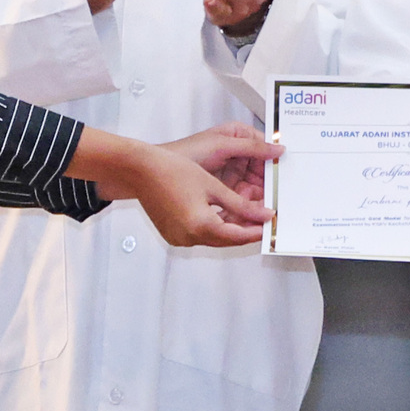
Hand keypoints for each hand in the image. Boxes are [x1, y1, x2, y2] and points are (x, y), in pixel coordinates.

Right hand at [70, 125, 270, 247]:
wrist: (140, 170)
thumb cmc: (173, 170)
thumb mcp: (213, 185)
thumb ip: (241, 204)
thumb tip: (263, 214)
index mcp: (201, 225)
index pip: (238, 235)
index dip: (256, 230)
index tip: (269, 224)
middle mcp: (189, 237)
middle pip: (226, 240)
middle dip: (245, 230)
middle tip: (260, 218)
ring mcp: (179, 238)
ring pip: (214, 238)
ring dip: (230, 227)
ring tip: (245, 212)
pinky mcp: (173, 235)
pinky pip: (199, 235)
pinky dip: (213, 226)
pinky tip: (222, 212)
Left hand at [162, 121, 277, 201]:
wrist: (155, 171)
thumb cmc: (186, 151)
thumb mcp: (222, 145)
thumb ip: (252, 147)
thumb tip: (279, 148)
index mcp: (239, 137)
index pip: (265, 150)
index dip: (275, 163)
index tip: (285, 175)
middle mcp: (237, 154)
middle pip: (261, 172)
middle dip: (267, 185)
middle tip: (276, 198)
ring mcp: (231, 173)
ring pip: (252, 188)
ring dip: (257, 199)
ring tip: (263, 210)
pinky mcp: (224, 190)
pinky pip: (240, 199)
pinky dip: (244, 206)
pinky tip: (248, 214)